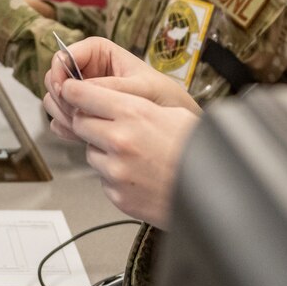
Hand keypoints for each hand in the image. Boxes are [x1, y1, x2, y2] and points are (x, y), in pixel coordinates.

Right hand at [41, 38, 193, 138]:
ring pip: (55, 99)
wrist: (172, 122)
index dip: (59, 72)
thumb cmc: (163, 97)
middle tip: (75, 116)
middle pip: (54, 78)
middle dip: (60, 98)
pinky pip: (62, 117)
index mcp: (98, 52)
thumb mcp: (141, 89)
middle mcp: (86, 69)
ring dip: (62, 114)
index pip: (64, 55)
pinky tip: (81, 136)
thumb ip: (110, 87)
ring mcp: (83, 92)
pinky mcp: (83, 112)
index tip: (63, 91)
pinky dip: (66, 127)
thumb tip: (76, 89)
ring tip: (82, 129)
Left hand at [41, 39, 201, 229]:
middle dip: (88, 121)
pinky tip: (139, 174)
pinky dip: (115, 176)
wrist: (216, 196)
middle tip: (107, 123)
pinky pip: (104, 179)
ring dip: (103, 151)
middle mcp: (120, 141)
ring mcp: (116, 171)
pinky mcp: (117, 195)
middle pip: (79, 123)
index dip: (74, 91)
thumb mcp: (174, 113)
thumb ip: (138, 105)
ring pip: (90, 152)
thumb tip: (112, 99)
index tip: (70, 89)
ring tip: (134, 154)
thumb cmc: (199, 153)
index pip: (82, 94)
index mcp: (134, 113)